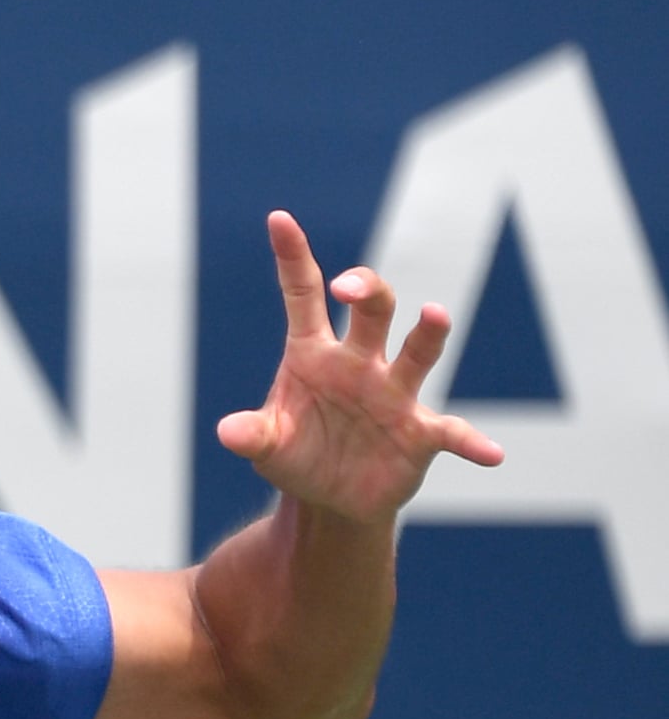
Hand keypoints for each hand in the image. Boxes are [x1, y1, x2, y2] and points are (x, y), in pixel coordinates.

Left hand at [218, 211, 504, 522]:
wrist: (327, 498)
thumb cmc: (296, 454)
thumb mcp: (267, 446)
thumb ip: (252, 434)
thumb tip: (228, 432)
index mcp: (314, 354)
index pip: (304, 295)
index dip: (293, 257)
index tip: (278, 220)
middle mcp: (360, 363)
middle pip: (371, 311)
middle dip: (366, 291)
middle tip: (351, 288)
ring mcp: (395, 395)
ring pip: (417, 353)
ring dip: (428, 333)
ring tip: (434, 313)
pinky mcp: (421, 433)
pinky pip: (452, 431)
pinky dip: (471, 442)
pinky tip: (490, 454)